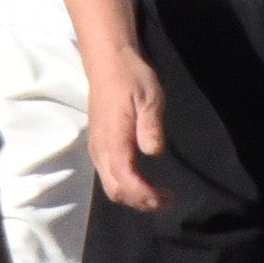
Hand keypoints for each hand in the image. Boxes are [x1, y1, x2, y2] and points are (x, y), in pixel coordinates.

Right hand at [86, 35, 171, 212]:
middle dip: (140, 202)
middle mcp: (100, 149)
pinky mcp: (98, 144)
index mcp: (113, 140)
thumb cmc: (131, 76)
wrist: (108, 60)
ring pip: (110, 186)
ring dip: (133, 196)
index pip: (126, 182)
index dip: (145, 196)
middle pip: (115, 191)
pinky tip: (142, 180)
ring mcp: (96, 147)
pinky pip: (108, 175)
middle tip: (166, 199)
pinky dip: (125, 186)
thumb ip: (150, 125)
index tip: (167, 197)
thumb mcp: (149, 96)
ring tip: (158, 194)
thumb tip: (152, 152)